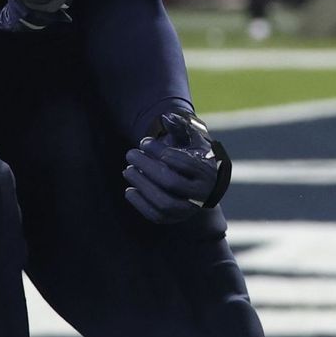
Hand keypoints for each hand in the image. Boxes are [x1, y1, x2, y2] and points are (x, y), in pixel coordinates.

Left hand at [123, 108, 231, 222]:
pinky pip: (156, 216)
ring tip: (128, 170)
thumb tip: (166, 117)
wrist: (200, 183)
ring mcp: (188, 210)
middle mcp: (201, 194)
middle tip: (130, 154)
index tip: (144, 142)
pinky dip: (140, 204)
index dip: (160, 151)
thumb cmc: (193, 155)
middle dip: (147, 167)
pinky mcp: (175, 219)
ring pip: (164, 203)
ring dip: (142, 185)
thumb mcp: (191, 140)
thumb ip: (181, 127)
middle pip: (171, 182)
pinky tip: (129, 190)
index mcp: (207, 172)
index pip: (184, 163)